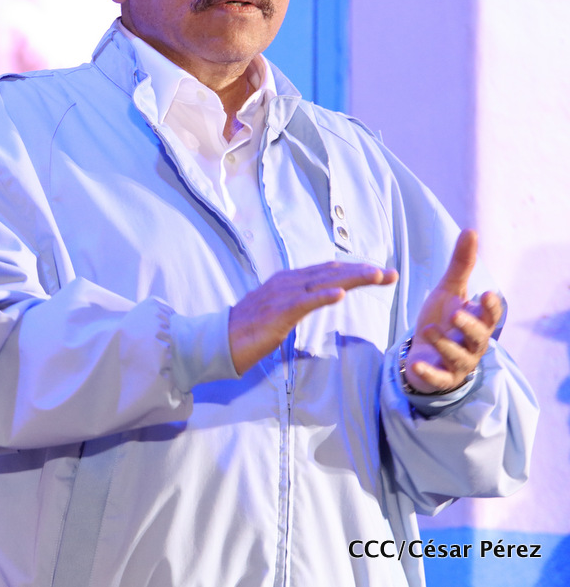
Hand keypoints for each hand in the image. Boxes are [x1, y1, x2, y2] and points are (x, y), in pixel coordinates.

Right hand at [229, 261, 397, 374]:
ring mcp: (281, 296)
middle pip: (331, 272)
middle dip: (363, 271)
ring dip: (351, 278)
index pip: (328, 271)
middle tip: (390, 274)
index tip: (382, 274)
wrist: (220, 341)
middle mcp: (287, 282)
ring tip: (375, 276)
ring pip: (322, 283)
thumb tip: (321, 298)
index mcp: (289, 281)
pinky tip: (341, 294)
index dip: (356, 270)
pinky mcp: (277, 313)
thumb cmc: (249, 330)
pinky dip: (323, 296)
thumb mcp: (279, 310)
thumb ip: (299, 301)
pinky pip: (304, 303)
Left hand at [403, 229, 500, 393]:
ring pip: (459, 357)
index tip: (486, 294)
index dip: (491, 307)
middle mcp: (472, 344)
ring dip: (446, 344)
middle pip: (479, 337)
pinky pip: (438, 378)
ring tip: (430, 329)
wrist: (422, 350)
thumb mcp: (448, 290)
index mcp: (476, 322)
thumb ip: (460, 265)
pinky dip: (429, 372)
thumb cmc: (442, 319)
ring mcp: (457, 363)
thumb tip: (471, 231)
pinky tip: (417, 364)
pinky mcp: (440, 378)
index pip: (490, 316)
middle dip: (470, 326)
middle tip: (458, 313)